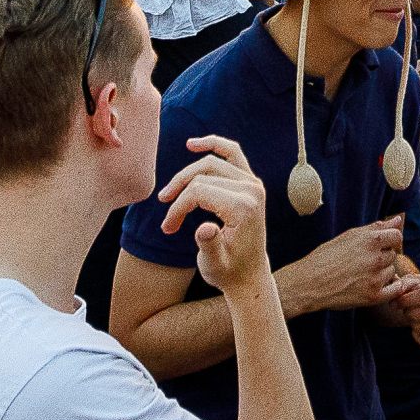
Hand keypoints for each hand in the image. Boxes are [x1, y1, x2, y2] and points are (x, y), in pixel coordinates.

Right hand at [162, 137, 275, 297]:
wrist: (249, 275)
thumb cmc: (229, 271)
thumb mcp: (215, 266)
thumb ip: (210, 247)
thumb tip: (205, 230)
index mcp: (245, 207)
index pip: (199, 191)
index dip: (178, 208)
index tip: (168, 228)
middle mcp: (252, 189)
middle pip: (202, 177)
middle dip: (179, 196)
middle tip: (167, 222)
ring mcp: (253, 182)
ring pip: (210, 163)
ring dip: (185, 176)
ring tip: (167, 195)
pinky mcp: (250, 181)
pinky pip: (231, 152)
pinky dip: (213, 144)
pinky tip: (192, 144)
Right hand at [282, 216, 407, 314]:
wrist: (309, 283)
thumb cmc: (326, 257)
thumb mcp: (349, 236)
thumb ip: (376, 227)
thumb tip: (398, 220)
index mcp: (370, 240)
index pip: (397, 236)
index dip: (389, 240)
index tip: (381, 245)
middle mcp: (375, 259)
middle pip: (393, 255)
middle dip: (383, 256)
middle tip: (364, 262)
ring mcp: (375, 279)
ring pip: (391, 271)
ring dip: (382, 272)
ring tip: (363, 274)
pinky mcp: (373, 296)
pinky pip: (395, 290)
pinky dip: (391, 287)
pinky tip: (377, 284)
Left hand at [379, 269, 419, 348]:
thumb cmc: (418, 290)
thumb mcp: (410, 282)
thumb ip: (402, 287)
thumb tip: (395, 301)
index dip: (406, 301)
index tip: (397, 302)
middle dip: (410, 314)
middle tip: (407, 310)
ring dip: (414, 326)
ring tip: (414, 318)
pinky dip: (418, 337)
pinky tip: (419, 328)